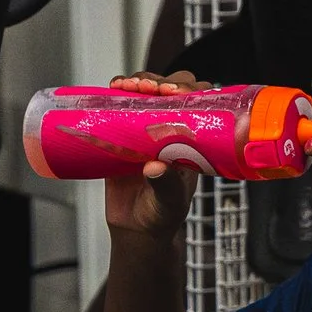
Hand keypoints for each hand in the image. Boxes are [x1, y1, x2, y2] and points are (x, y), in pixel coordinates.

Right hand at [103, 67, 204, 240]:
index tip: (173, 94)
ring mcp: (147, 128)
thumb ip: (165, 185)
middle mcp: (172, 129)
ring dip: (138, 82)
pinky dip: (116, 93)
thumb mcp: (169, 202)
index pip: (200, 104)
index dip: (189, 91)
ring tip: (126, 86)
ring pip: (147, 92)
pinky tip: (111, 89)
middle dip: (160, 82)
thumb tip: (156, 167)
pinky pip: (121, 105)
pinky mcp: (123, 132)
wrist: (136, 229)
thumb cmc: (162, 216)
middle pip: (173, 89)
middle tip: (146, 88)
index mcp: (193, 141)